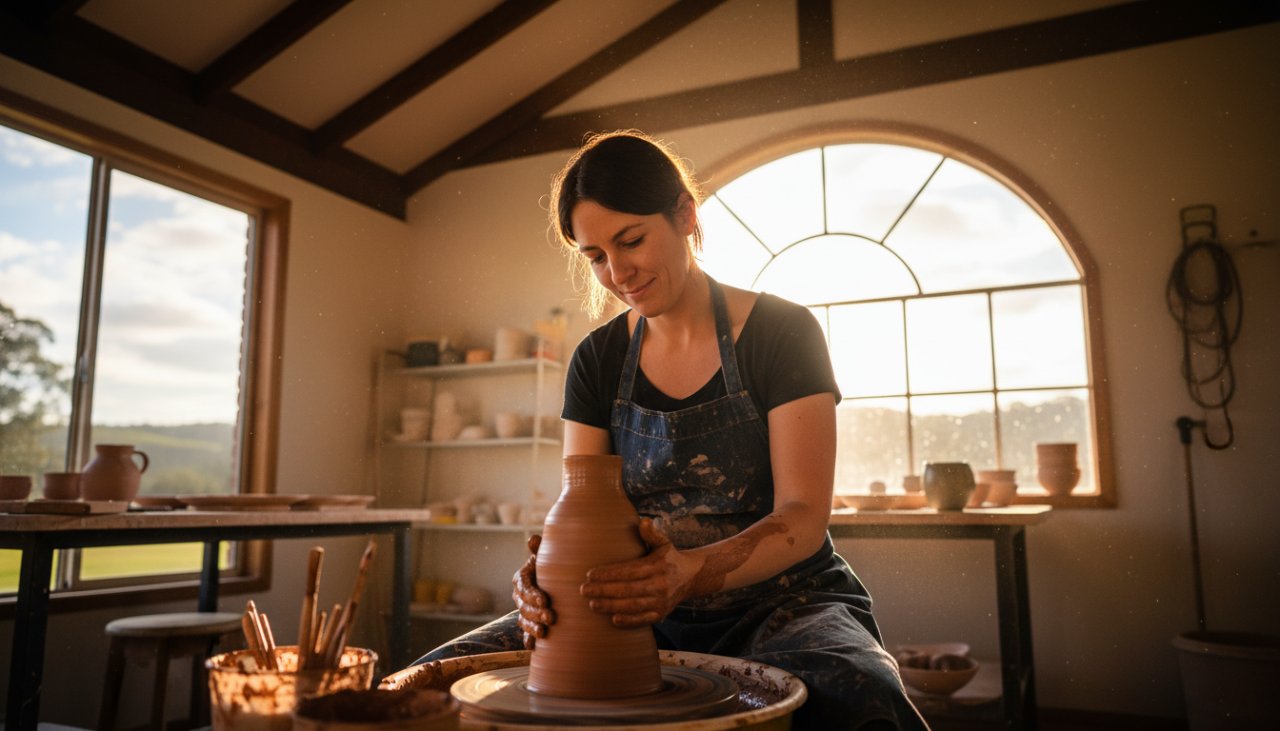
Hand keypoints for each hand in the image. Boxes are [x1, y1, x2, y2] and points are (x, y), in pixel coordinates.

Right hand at [511, 533, 553, 649]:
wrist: (554, 581)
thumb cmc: (551, 565)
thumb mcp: (546, 556)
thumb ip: (540, 548)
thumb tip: (533, 539)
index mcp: (522, 578)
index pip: (524, 587)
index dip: (533, 595)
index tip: (545, 601)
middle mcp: (519, 595)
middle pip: (524, 606)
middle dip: (536, 613)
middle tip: (551, 618)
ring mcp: (523, 610)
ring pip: (523, 620)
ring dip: (532, 627)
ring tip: (544, 633)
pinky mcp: (528, 622)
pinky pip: (525, 633)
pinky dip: (528, 640)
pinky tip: (533, 647)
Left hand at [580, 518, 696, 627]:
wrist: (691, 577)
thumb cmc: (669, 558)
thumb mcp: (663, 543)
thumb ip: (651, 534)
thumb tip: (643, 521)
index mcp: (657, 566)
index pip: (629, 571)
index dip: (610, 574)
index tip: (590, 574)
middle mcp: (660, 585)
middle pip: (628, 590)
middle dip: (604, 591)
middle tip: (583, 590)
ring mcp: (661, 602)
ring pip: (633, 606)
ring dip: (611, 606)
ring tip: (592, 604)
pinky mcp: (661, 614)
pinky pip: (643, 619)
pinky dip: (629, 621)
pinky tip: (613, 619)